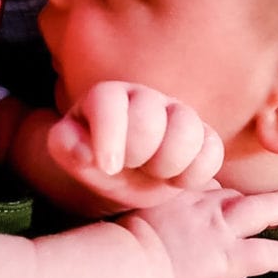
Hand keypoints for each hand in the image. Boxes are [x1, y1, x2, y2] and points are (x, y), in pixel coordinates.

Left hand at [48, 81, 223, 209]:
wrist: (123, 177)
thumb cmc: (94, 161)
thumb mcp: (70, 154)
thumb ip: (66, 146)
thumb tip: (85, 151)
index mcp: (108, 97)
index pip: (109, 102)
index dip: (109, 136)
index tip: (108, 167)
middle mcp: (145, 98)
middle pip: (149, 120)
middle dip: (137, 153)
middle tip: (130, 166)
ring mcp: (178, 114)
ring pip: (187, 131)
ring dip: (167, 164)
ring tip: (153, 173)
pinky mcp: (204, 136)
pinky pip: (212, 151)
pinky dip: (194, 174)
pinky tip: (176, 180)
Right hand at [119, 189, 277, 277]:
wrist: (124, 264)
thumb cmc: (113, 247)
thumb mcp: (119, 215)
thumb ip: (134, 212)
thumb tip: (131, 222)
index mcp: (173, 192)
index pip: (203, 184)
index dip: (214, 193)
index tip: (218, 200)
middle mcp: (200, 202)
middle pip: (233, 194)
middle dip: (249, 200)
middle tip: (266, 207)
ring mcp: (218, 228)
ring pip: (262, 210)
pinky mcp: (229, 258)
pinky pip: (269, 253)